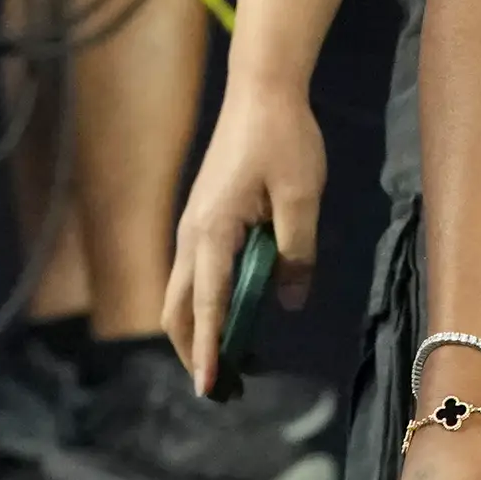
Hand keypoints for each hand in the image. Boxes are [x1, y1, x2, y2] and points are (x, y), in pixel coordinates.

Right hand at [164, 78, 323, 392]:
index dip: (210, 351)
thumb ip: (297, 252)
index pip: (208, 306)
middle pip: (177, 310)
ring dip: (200, 331)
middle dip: (195, 352)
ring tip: (234, 363)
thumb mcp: (303, 198)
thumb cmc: (285, 139)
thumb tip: (289, 302)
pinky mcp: (202, 220)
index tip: (211, 389)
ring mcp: (192, 227)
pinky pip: (195, 274)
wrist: (262, 90)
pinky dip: (207, 304)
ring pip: (181, 294)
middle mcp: (192, 235)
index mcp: (213, 232)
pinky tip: (238, 314)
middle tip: (226, 389)